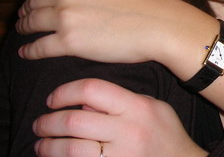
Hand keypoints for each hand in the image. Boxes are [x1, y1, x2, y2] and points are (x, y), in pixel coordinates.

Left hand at [16, 0, 208, 66]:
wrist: (159, 24)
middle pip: (35, 0)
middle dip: (27, 7)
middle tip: (25, 15)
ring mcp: (66, 18)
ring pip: (32, 22)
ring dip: (23, 26)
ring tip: (23, 31)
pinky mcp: (69, 43)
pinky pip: (39, 47)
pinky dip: (29, 50)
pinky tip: (26, 52)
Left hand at [31, 78, 207, 156]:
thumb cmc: (166, 133)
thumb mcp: (151, 107)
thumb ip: (120, 101)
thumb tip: (84, 103)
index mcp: (136, 107)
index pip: (92, 90)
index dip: (65, 92)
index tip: (53, 99)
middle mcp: (128, 130)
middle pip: (75, 121)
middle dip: (49, 123)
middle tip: (40, 124)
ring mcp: (121, 156)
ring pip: (71, 150)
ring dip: (48, 147)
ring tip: (41, 144)